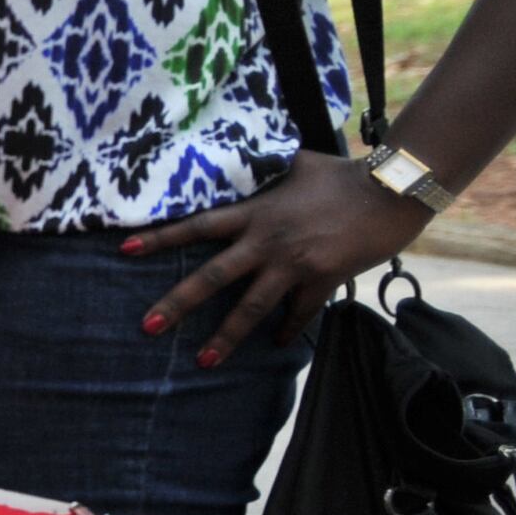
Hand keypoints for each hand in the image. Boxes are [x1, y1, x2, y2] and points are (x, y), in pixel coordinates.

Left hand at [125, 150, 431, 359]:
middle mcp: (267, 242)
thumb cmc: (343, 174)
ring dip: (226, 337)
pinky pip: (299, 314)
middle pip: (213, 277)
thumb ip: (265, 168)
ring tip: (203, 362)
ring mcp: (294, 265)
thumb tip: (244, 152)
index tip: (124, 249)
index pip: (197, 226)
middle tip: (148, 327)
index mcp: (255, 213)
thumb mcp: (295, 163)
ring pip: (251, 307)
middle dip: (178, 304)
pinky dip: (286, 330)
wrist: (391, 192)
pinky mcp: (323, 281)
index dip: (160, 237)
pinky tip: (275, 345)